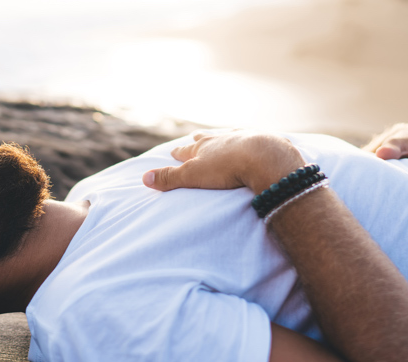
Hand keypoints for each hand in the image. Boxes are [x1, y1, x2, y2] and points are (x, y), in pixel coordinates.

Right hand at [143, 130, 306, 193]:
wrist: (263, 156)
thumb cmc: (227, 167)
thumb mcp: (193, 175)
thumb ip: (170, 178)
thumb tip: (144, 178)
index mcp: (203, 147)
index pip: (186, 151)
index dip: (179, 153)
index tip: (172, 152)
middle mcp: (221, 138)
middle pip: (207, 138)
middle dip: (199, 140)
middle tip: (195, 138)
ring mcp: (243, 137)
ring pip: (229, 136)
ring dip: (224, 138)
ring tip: (222, 138)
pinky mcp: (264, 141)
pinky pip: (254, 139)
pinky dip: (249, 140)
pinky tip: (253, 141)